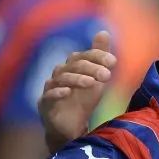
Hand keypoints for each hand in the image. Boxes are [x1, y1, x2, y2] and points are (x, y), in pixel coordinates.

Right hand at [38, 31, 115, 152]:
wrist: (70, 127)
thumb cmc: (82, 100)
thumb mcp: (96, 80)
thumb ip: (99, 58)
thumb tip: (103, 31)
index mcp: (72, 67)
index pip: (83, 56)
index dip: (97, 56)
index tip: (113, 61)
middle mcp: (60, 74)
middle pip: (73, 65)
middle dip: (91, 68)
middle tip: (107, 75)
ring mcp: (51, 88)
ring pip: (61, 78)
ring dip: (77, 79)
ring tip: (92, 83)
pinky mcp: (45, 104)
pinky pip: (48, 95)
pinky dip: (57, 92)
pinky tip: (68, 92)